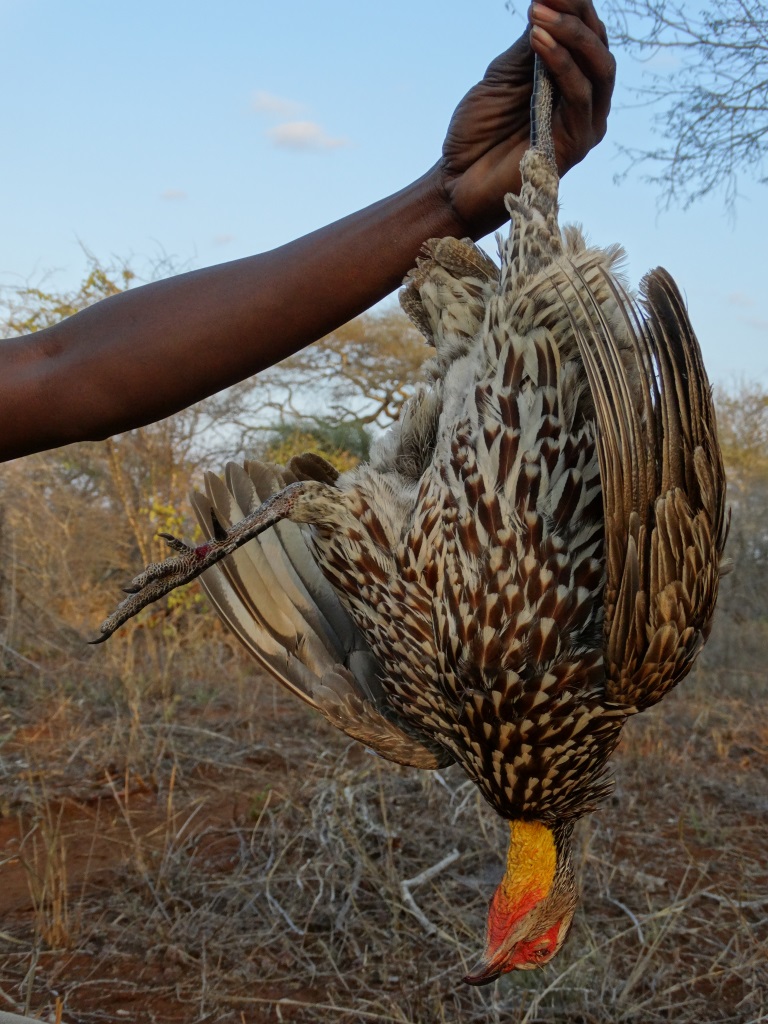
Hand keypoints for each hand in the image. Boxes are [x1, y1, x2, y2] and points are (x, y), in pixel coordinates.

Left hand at [437, 0, 614, 236]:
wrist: (458, 183)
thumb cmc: (478, 133)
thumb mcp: (503, 76)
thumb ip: (528, 46)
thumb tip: (547, 2)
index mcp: (571, 83)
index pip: (587, 35)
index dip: (573, 5)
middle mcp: (586, 103)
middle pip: (600, 47)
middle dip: (576, 14)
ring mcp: (585, 125)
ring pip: (598, 68)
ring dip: (571, 35)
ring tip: (539, 13)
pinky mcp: (576, 145)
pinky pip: (579, 96)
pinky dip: (561, 64)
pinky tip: (538, 42)